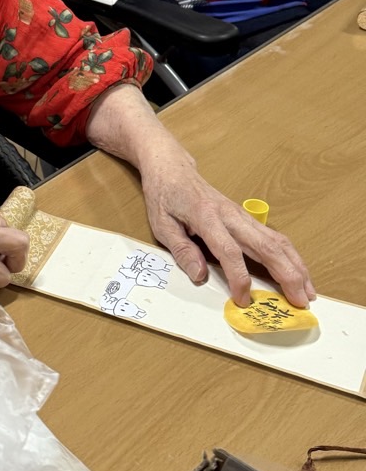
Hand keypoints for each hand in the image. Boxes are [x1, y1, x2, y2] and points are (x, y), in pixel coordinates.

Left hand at [85, 83, 315, 307]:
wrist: (173, 168)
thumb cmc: (165, 196)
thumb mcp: (161, 224)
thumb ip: (182, 250)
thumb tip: (199, 276)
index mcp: (206, 217)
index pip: (229, 251)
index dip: (239, 277)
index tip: (243, 300)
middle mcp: (231, 216)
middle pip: (266, 246)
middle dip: (288, 275)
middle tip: (301, 301)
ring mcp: (242, 216)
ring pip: (278, 241)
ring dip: (297, 266)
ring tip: (310, 291)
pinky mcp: (247, 218)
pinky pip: (275, 237)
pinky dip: (291, 256)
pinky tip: (299, 271)